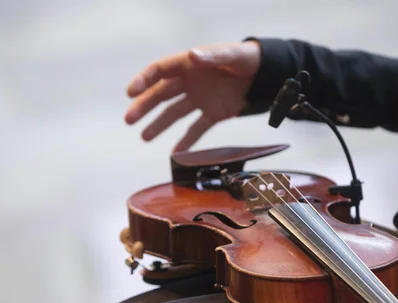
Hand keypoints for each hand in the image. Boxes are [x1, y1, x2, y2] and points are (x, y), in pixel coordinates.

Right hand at [124, 41, 261, 152]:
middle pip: (162, 94)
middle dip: (144, 106)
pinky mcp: (214, 113)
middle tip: (129, 119)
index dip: (144, 80)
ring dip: (159, 125)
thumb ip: (213, 56)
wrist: (268, 75)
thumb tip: (192, 55)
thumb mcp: (233, 55)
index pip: (161, 70)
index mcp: (191, 64)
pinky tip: (176, 153)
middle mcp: (191, 82)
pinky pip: (197, 129)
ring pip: (175, 113)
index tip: (131, 92)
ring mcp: (201, 99)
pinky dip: (187, 141)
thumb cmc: (249, 59)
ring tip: (145, 137)